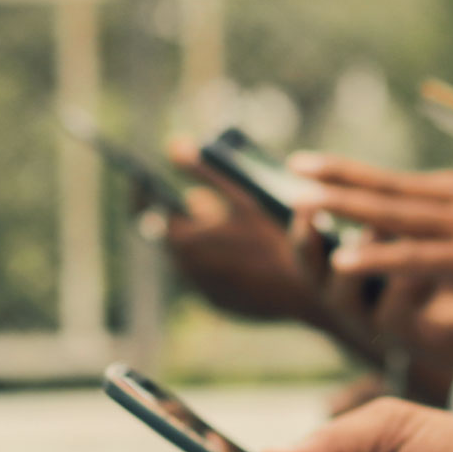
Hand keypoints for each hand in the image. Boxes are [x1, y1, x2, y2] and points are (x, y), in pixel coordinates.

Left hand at [160, 136, 317, 321]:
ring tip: (223, 222)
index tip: (149, 179)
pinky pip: (209, 278)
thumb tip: (172, 146)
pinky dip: (217, 262)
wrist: (304, 290)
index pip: (152, 211)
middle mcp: (186, 272)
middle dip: (183, 216)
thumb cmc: (273, 238)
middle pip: (172, 237)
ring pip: (191, 259)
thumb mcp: (241, 197)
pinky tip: (239, 251)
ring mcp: (202, 292)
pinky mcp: (220, 305)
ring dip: (201, 240)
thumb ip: (204, 172)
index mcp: (185, 243)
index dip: (149, 193)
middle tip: (199, 198)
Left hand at [295, 153, 452, 302]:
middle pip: (387, 187)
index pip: (406, 180)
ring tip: (300, 203)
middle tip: (293, 166)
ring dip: (342, 209)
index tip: (323, 164)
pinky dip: (374, 257)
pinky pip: (412, 259)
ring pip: (389, 215)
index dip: (360, 173)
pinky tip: (341, 258)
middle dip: (337, 177)